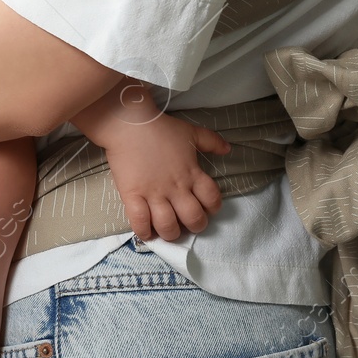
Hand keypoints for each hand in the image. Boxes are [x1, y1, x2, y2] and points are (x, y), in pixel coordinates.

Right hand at [101, 113, 228, 241]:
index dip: (212, 208)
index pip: (212, 199)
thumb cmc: (161, 128)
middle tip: (187, 222)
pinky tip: (146, 232)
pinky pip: (140, 221)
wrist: (129, 124)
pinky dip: (144, 232)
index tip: (206, 208)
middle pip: (193, 218)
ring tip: (167, 230)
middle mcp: (176, 188)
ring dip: (171, 233)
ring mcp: (154, 193)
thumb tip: (228, 149)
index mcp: (192, 174)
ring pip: (168, 226)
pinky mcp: (132, 195)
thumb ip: (211, 141)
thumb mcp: (191, 132)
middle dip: (194, 226)